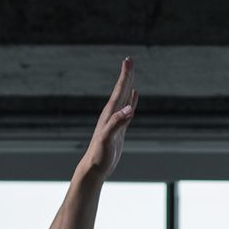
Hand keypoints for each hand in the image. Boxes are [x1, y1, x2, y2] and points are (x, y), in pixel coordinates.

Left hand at [78, 56, 138, 178]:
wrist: (94, 167)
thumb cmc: (99, 155)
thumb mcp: (108, 138)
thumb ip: (117, 123)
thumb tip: (129, 109)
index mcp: (110, 113)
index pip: (119, 90)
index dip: (125, 75)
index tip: (128, 61)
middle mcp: (112, 114)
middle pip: (121, 90)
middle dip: (126, 75)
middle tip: (129, 60)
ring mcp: (116, 120)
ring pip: (124, 98)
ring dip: (128, 85)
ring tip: (131, 74)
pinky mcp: (120, 129)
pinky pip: (127, 110)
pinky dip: (132, 100)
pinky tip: (134, 95)